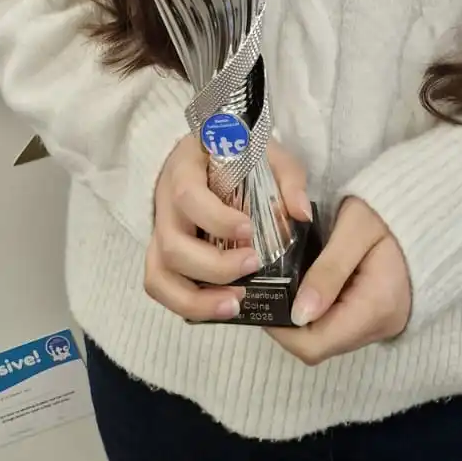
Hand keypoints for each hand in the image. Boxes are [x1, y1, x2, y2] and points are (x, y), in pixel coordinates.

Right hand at [146, 134, 311, 322]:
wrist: (205, 154)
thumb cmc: (235, 155)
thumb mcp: (265, 153)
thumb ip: (287, 177)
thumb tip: (302, 213)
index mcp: (185, 169)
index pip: (188, 195)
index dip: (216, 219)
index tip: (248, 230)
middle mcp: (165, 204)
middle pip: (173, 244)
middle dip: (214, 266)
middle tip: (252, 265)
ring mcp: (159, 233)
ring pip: (159, 274)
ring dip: (196, 298)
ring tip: (236, 303)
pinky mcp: (160, 256)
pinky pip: (160, 287)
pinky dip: (186, 305)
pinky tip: (221, 308)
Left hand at [270, 197, 410, 364]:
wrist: (429, 208)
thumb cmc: (390, 211)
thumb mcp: (355, 228)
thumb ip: (328, 270)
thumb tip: (298, 313)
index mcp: (375, 308)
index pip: (315, 345)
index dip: (281, 329)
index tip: (263, 298)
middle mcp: (380, 327)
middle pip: (319, 345)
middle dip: (289, 322)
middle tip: (271, 286)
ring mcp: (382, 325)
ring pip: (329, 338)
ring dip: (304, 317)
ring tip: (288, 281)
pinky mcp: (380, 317)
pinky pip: (341, 326)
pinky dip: (320, 310)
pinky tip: (311, 283)